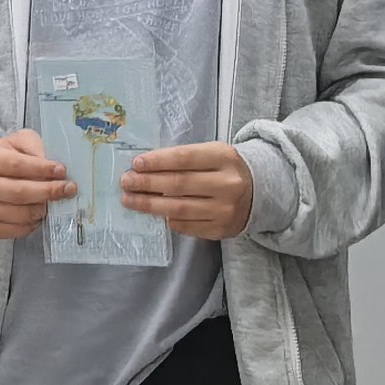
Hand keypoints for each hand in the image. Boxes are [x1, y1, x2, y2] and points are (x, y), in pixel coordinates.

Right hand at [0, 130, 74, 240]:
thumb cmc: (1, 159)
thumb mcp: (15, 143)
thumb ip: (34, 147)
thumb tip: (52, 166)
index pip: (15, 165)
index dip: (41, 169)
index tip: (61, 171)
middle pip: (18, 192)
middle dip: (48, 191)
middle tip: (68, 189)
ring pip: (20, 214)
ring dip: (43, 209)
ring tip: (52, 202)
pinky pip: (17, 230)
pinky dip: (34, 223)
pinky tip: (39, 213)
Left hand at [118, 142, 255, 239]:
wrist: (259, 193)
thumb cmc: (225, 169)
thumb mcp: (212, 154)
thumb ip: (184, 159)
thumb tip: (144, 168)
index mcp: (224, 158)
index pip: (185, 158)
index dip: (158, 161)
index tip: (136, 164)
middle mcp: (227, 184)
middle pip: (179, 185)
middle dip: (147, 184)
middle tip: (126, 182)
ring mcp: (225, 210)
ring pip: (179, 209)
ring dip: (150, 205)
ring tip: (130, 200)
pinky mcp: (220, 230)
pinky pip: (186, 226)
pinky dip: (168, 219)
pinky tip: (154, 213)